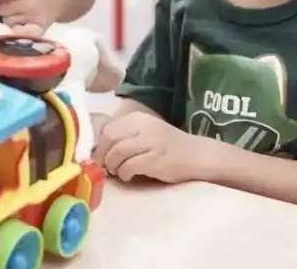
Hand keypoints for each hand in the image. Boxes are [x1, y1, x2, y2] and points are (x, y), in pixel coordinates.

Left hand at [0, 0, 66, 35]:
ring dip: (8, 16)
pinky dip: (16, 29)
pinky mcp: (40, 29)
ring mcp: (35, 18)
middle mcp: (30, 3)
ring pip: (8, 21)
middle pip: (1, 9)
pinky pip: (20, 34)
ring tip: (16, 8)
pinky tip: (18, 22)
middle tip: (5, 0)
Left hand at [93, 112, 208, 182]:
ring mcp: (150, 141)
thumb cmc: (167, 147)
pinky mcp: (156, 159)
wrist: (198, 156)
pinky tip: (130, 176)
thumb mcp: (145, 134)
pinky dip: (124, 174)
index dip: (100, 146)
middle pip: (109, 139)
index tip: (101, 158)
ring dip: (113, 167)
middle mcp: (143, 126)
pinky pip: (128, 167)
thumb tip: (98, 151)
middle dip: (103, 156)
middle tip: (108, 168)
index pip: (107, 129)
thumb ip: (125, 137)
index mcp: (137, 118)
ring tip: (120, 172)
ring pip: (116, 153)